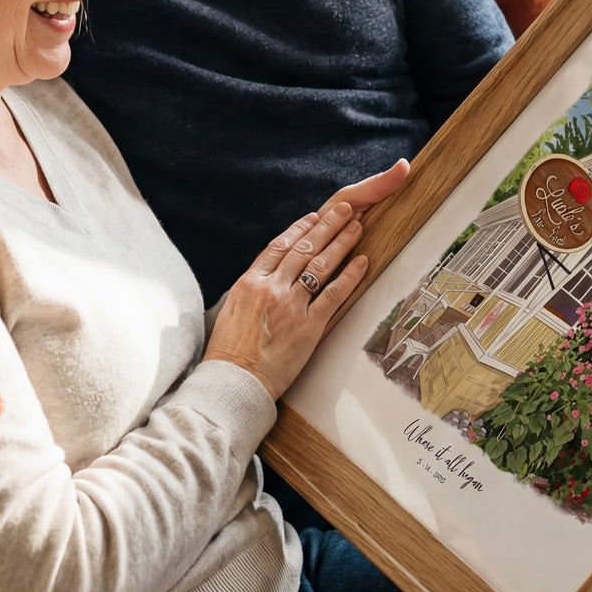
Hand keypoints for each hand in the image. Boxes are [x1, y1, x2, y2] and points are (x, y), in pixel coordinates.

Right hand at [203, 162, 408, 398]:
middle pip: (303, 249)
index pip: (278, 247)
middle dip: (326, 226)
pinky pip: (334, 294)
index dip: (299, 229)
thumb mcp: (232, 312)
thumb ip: (250, 292)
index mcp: (249, 282)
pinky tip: (362, 262)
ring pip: (320, 265)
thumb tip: (264, 281)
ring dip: (341, 243)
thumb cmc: (229, 353)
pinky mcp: (309, 326)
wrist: (234, 381)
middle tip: (343, 210)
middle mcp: (271, 288)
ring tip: (356, 226)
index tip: (313, 218)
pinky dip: (350, 276)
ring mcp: (292, 305)